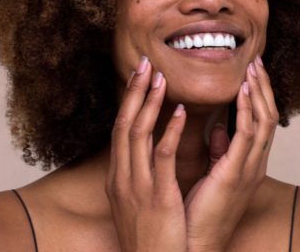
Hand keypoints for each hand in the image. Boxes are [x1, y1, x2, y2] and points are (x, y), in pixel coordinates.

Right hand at [105, 56, 187, 251]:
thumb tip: (161, 147)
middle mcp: (122, 178)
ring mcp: (136, 187)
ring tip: (160, 77)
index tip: (138, 78)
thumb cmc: (152, 238)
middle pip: (124, 125)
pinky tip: (180, 111)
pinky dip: (170, 131)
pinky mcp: (157, 197)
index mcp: (119, 178)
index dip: (129, 102)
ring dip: (148, 102)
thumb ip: (149, 173)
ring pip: (137, 134)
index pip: (121, 131)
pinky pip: (162, 157)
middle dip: (133, 93)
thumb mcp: (142, 202)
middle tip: (144, 64)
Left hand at [184, 55, 278, 251]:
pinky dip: (247, 111)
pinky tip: (242, 92)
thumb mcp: (215, 176)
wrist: (197, 244)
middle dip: (264, 88)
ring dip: (259, 93)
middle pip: (268, 117)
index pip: (261, 122)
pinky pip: (247, 136)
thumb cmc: (201, 212)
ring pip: (263, 122)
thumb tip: (219, 129)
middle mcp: (255, 164)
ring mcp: (249, 169)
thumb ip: (220, 151)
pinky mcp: (236, 174)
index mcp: (249, 164)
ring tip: (252, 68)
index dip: (259, 96)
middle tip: (256, 62)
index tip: (252, 73)